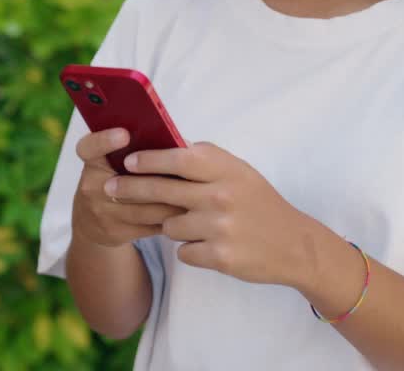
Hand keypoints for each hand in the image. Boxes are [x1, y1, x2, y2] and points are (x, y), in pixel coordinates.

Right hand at [71, 128, 185, 247]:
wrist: (93, 220)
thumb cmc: (117, 176)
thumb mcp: (118, 159)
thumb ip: (142, 148)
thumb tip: (182, 143)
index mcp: (92, 161)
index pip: (88, 147)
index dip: (104, 140)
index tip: (125, 134)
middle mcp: (91, 186)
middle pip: (127, 182)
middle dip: (157, 178)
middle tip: (184, 171)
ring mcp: (102, 212)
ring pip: (145, 208)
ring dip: (172, 202)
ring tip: (196, 194)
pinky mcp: (115, 232)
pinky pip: (150, 225)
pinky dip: (171, 219)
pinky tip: (188, 212)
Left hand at [104, 142, 319, 287]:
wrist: (294, 244)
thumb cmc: (261, 203)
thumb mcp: (240, 172)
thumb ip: (207, 161)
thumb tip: (165, 147)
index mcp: (227, 170)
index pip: (178, 158)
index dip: (149, 159)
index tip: (127, 161)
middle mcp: (222, 196)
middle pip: (162, 191)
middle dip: (130, 190)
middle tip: (110, 190)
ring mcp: (220, 228)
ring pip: (169, 226)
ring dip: (174, 227)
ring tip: (196, 225)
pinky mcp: (219, 257)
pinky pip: (183, 252)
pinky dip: (191, 250)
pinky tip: (210, 244)